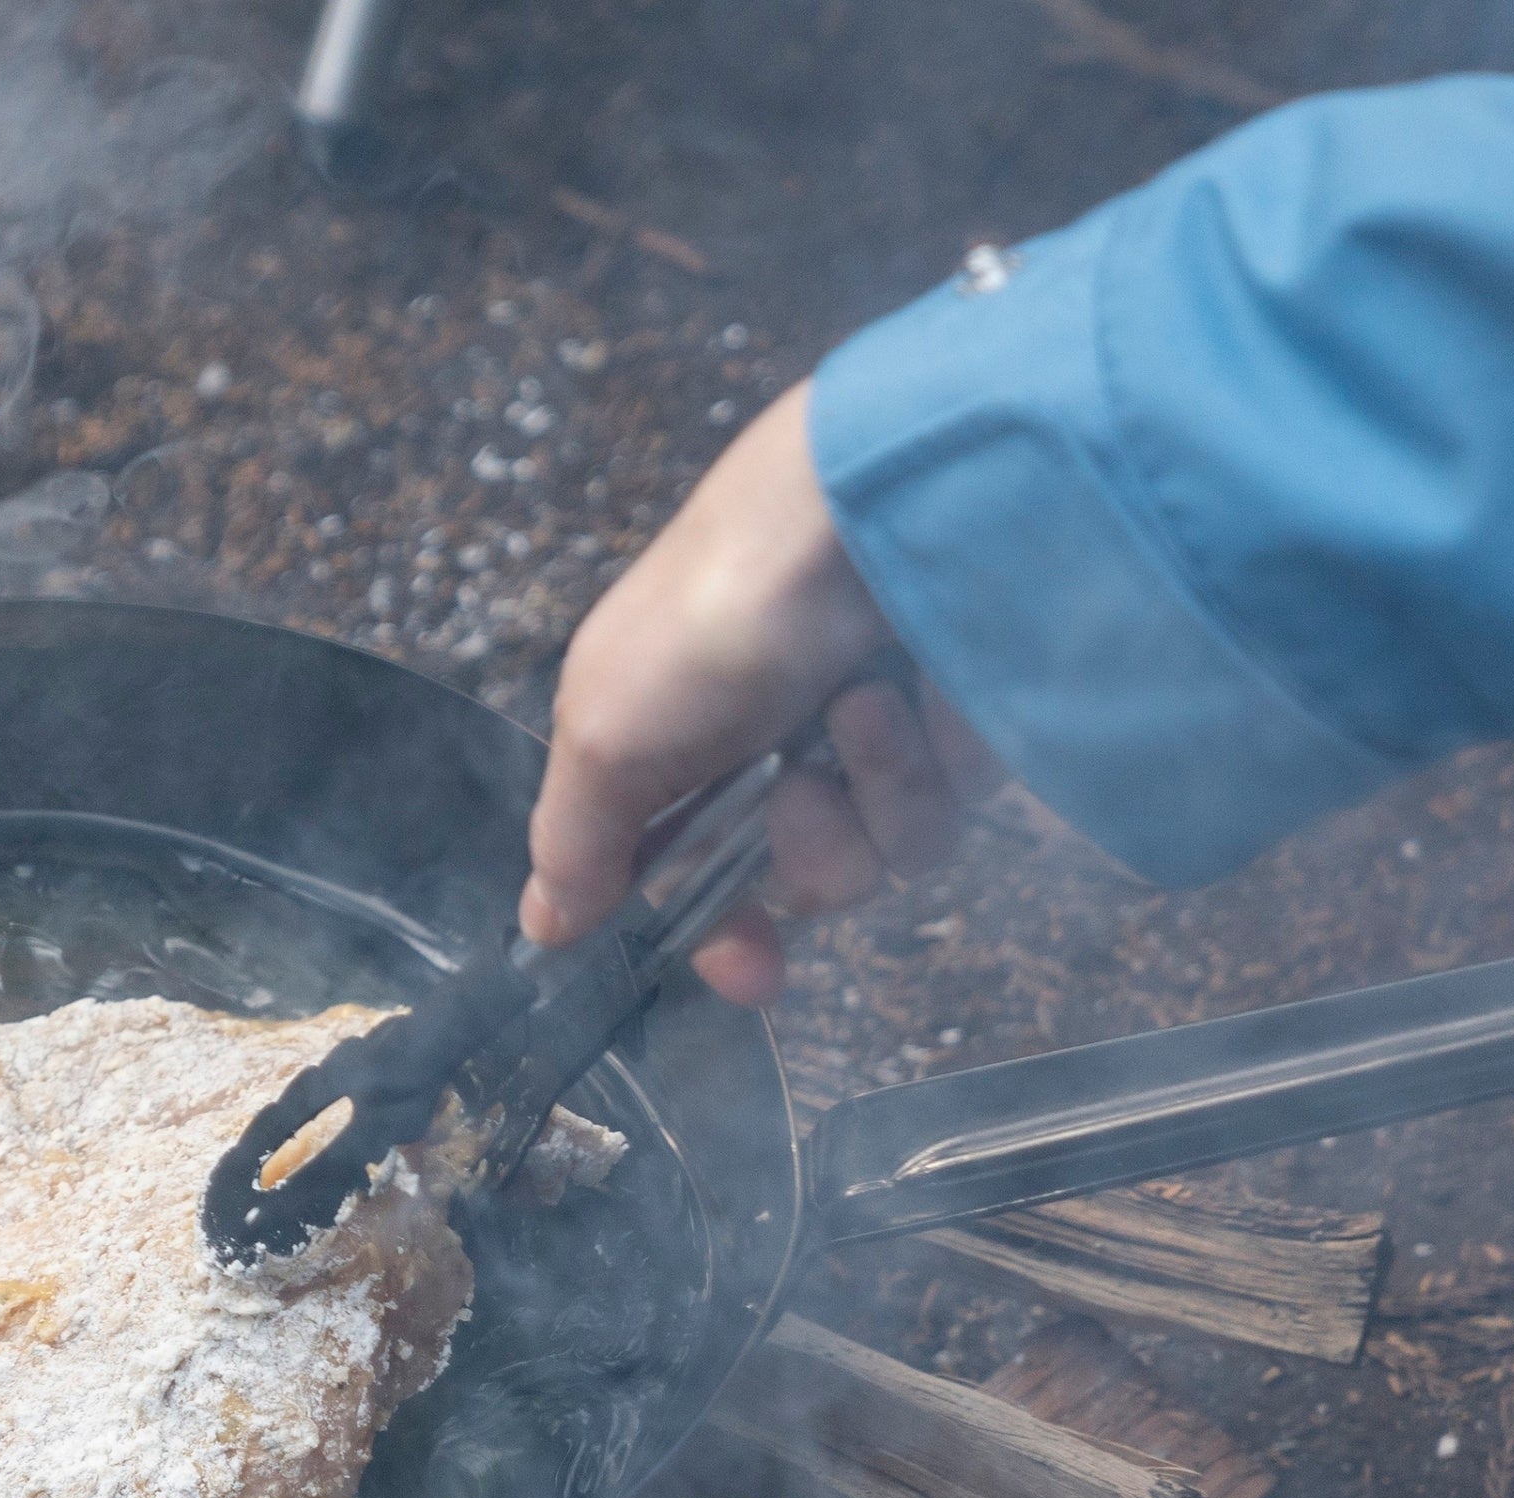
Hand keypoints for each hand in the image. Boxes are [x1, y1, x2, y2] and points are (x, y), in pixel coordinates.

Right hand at [523, 382, 1002, 1004]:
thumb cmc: (716, 611)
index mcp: (685, 752)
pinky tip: (928, 684)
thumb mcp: (606, 730)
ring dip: (876, 790)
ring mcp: (882, 731)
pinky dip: (940, 750)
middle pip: (813, 881)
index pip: (705, 886)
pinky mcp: (970, 716)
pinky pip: (966, 796)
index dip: (726, 939)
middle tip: (800, 781)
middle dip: (812, 846)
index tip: (755, 975)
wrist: (865, 505)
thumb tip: (542, 926)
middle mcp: (784, 747)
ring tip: (865, 700)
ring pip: (897, 849)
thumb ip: (575, 843)